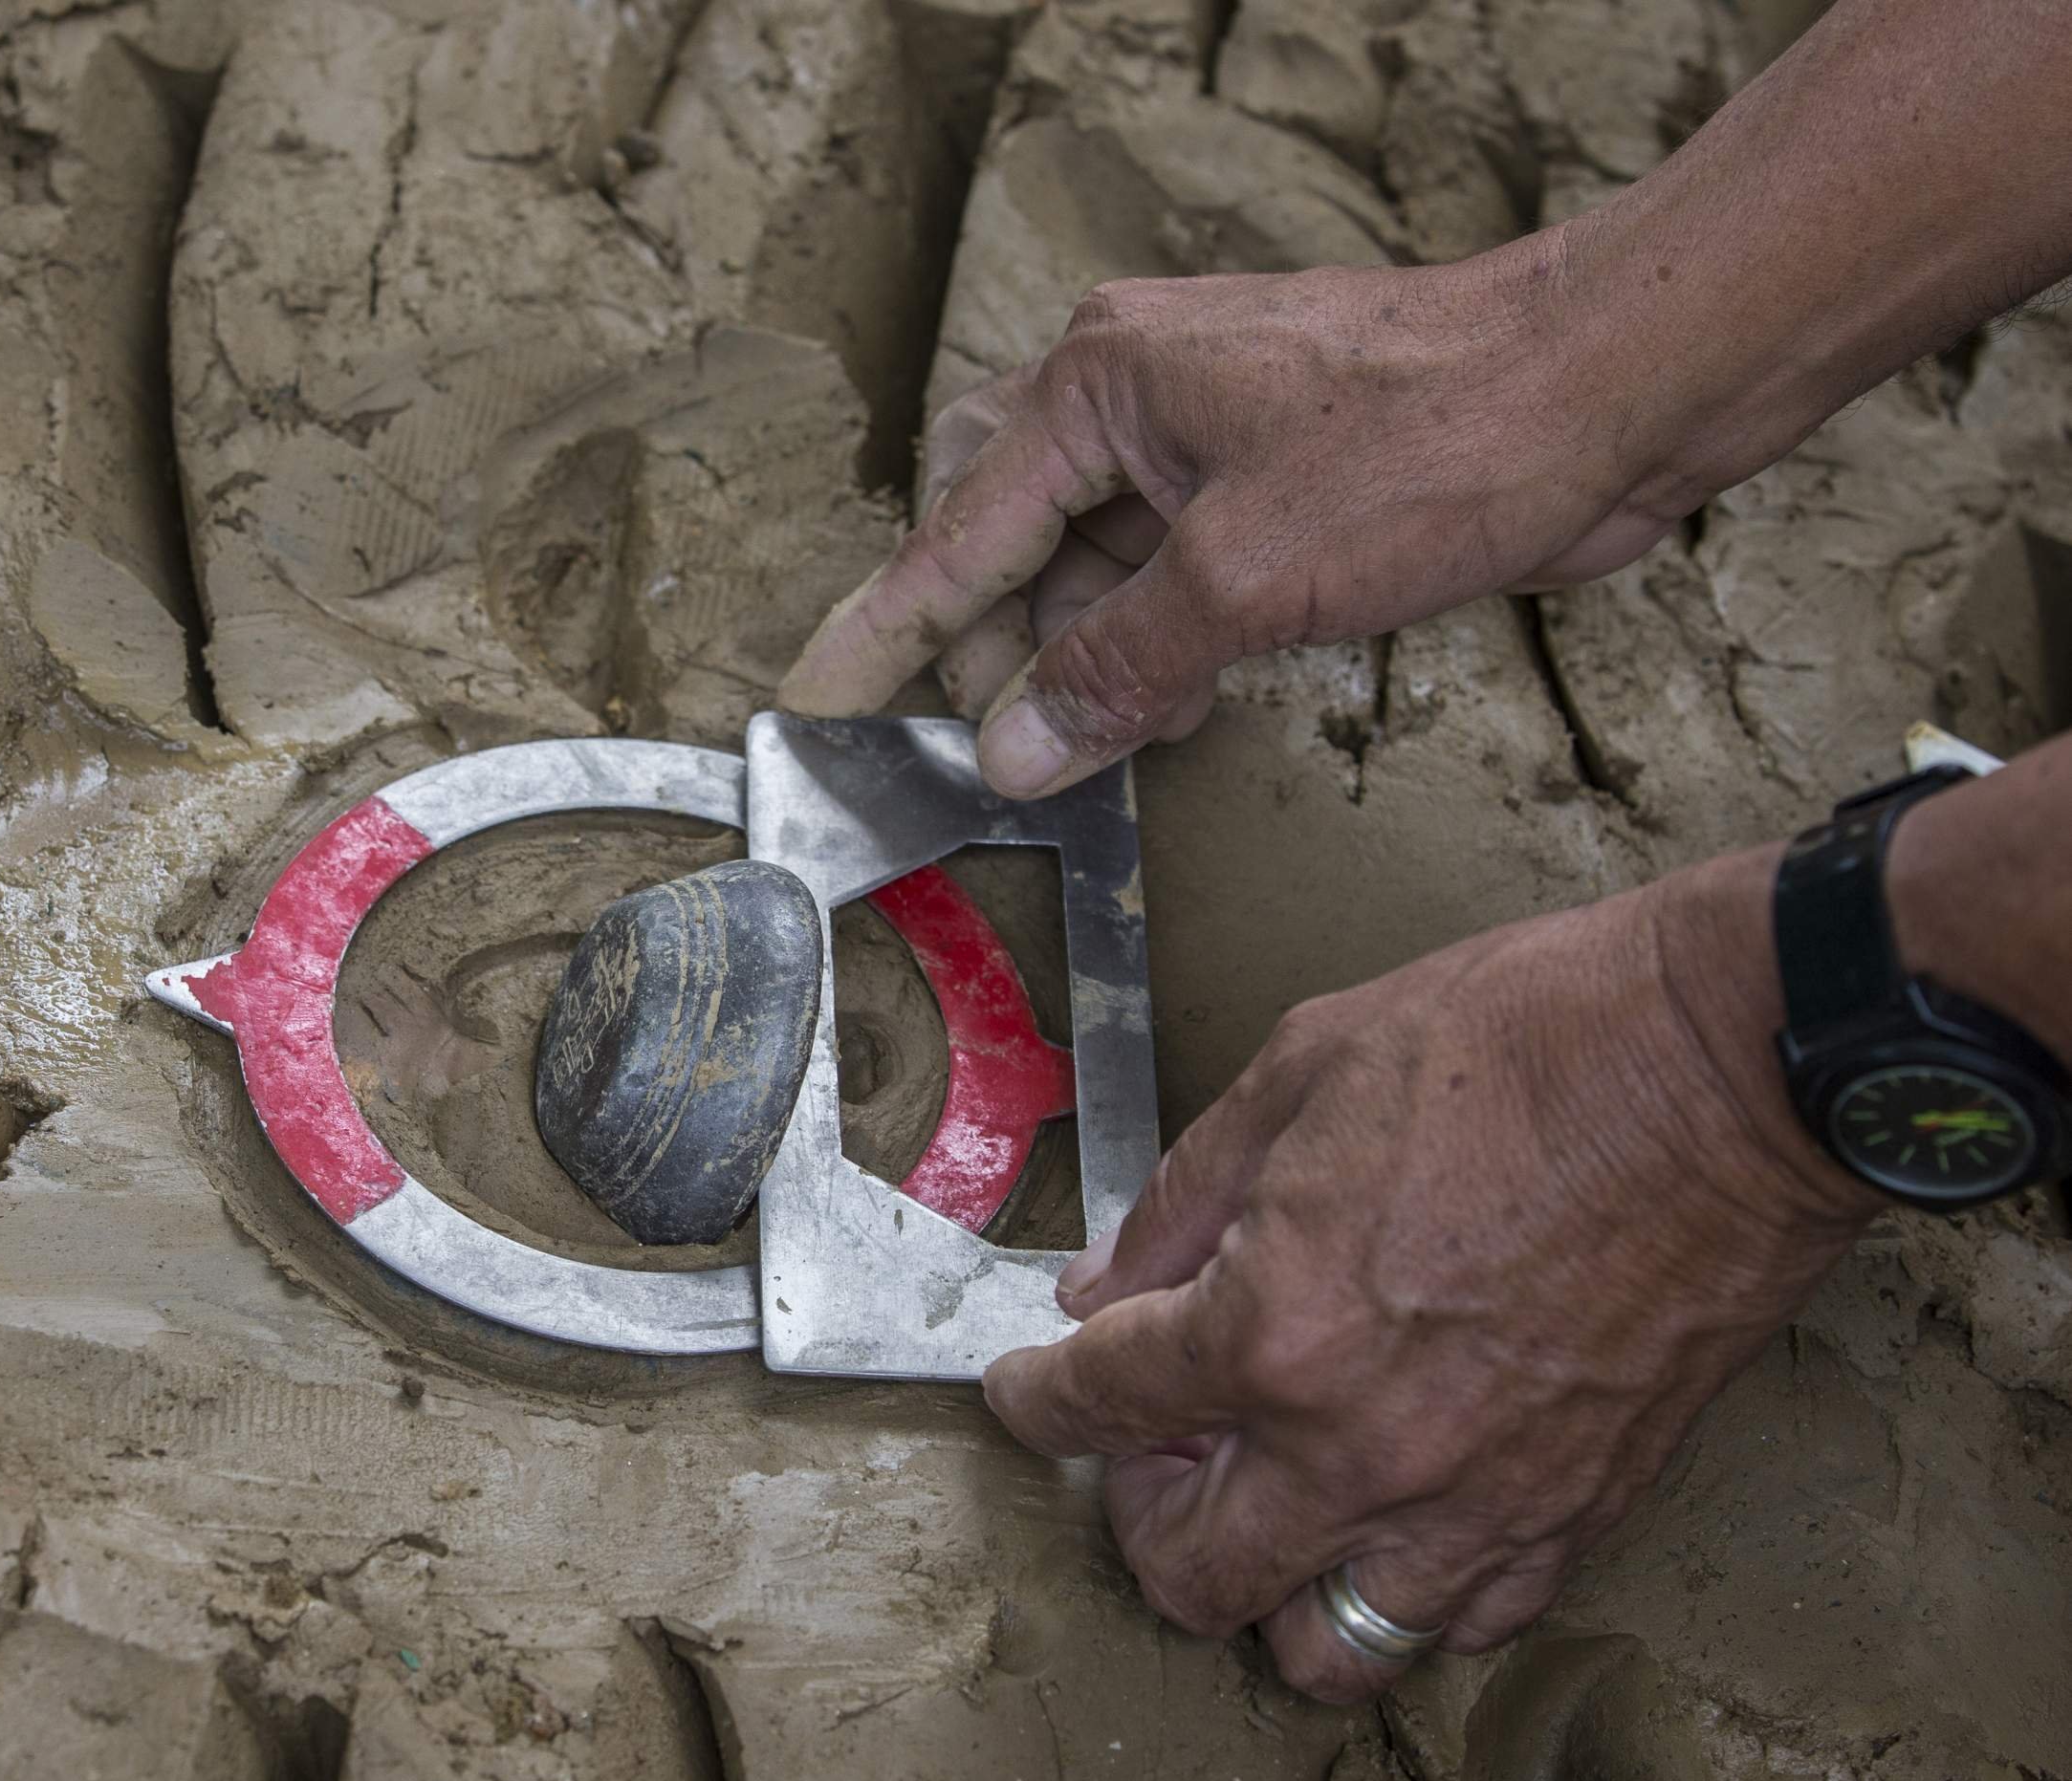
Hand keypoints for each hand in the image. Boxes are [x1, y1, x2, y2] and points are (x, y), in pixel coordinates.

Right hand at [777, 243, 1702, 797]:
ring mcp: (1208, 432)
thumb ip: (1116, 670)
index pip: (957, 533)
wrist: (1614, 388)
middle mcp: (1137, 394)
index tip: (817, 700)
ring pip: (1092, 563)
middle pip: (1008, 540)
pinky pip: (1167, 569)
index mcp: (1102, 383)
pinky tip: (1176, 701)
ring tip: (1110, 734)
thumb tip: (1015, 747)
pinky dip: (1156, 640)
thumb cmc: (1441, 439)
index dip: (885, 633)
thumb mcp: (1248, 578)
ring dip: (1090, 656)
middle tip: (1006, 745)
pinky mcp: (1273, 475)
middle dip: (1000, 650)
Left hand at [981, 847, 1878, 1702]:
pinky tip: (1389, 1504)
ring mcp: (1477, 1503)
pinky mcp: (1577, 1516)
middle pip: (1188, 1575)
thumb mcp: (1301, 1070)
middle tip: (1156, 1433)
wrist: (1730, 1069)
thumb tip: (1108, 1281)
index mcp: (1273, 1330)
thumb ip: (1182, 1199)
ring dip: (1268, 1578)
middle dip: (1138, 1509)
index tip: (1027, 1385)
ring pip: (1322, 1644)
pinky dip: (1401, 1588)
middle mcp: (1363, 1450)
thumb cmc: (1525, 1043)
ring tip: (1270, 1485)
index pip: (1094, 1408)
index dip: (1032, 1396)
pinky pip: (1459, 1625)